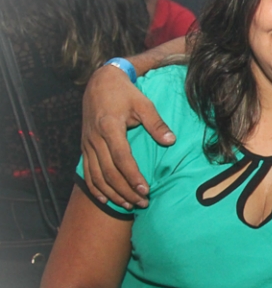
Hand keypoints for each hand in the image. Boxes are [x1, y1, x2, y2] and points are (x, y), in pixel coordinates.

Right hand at [81, 64, 175, 208]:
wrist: (99, 83)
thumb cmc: (125, 93)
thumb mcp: (143, 103)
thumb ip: (156, 123)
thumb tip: (171, 141)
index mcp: (110, 128)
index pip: (121, 158)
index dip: (132, 176)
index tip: (145, 190)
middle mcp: (95, 139)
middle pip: (109, 172)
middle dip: (125, 191)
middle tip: (143, 203)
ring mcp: (87, 144)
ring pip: (96, 176)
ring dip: (112, 194)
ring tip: (129, 205)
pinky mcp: (84, 147)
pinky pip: (86, 172)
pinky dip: (95, 188)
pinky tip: (105, 200)